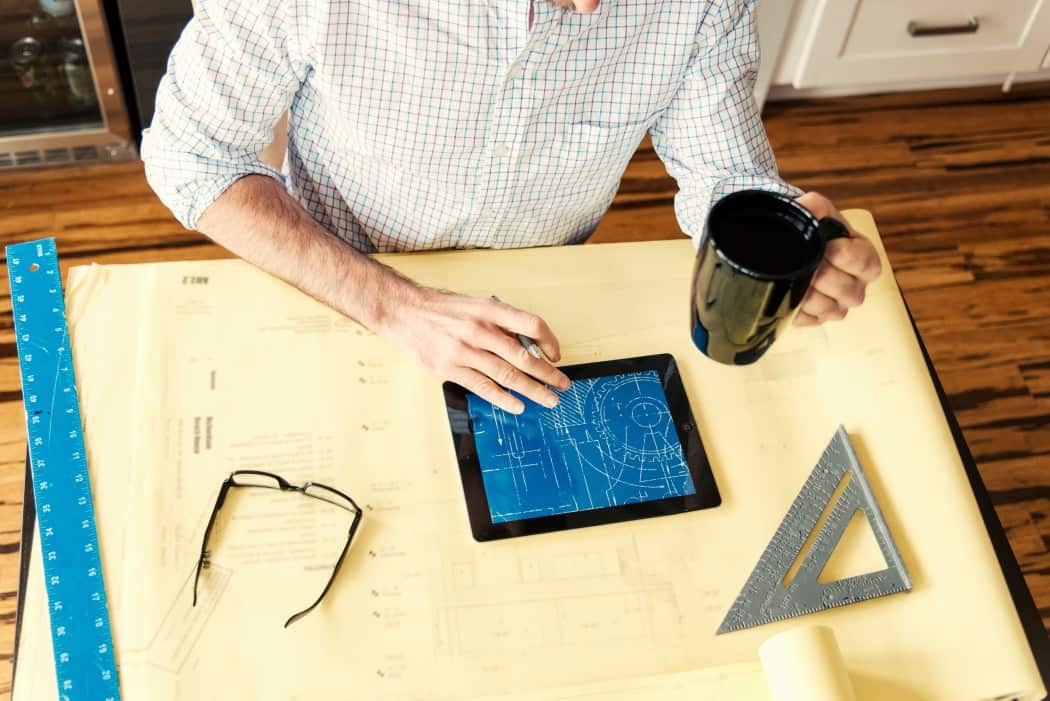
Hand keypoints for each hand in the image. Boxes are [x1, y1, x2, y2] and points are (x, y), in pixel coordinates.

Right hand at [381, 285, 570, 413]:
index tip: (556, 355)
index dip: (549, 340)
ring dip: (532, 390)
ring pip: (507, 375)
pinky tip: (517, 405)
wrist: (404, 312)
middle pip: (523, 355)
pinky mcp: (449, 368)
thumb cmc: (443, 310)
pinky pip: (483, 387)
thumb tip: (530, 345)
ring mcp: (464, 350)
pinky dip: (503, 399)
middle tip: (562, 385)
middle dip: (547, 374)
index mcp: (489, 310)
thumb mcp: (476, 306)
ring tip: (548, 399)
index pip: (531, 324)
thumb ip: (501, 323)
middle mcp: (479, 329)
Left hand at [793, 192, 882, 325]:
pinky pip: (810, 322)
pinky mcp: (816, 318)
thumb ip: (815, 207)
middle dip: (825, 277)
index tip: (828, 247)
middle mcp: (855, 284)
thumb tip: (811, 208)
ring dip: (810, 295)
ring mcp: (837, 304)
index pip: (868, 265)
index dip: (847, 257)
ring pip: (832, 310)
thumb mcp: (815, 211)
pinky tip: (790, 295)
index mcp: (863, 258)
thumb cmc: (811, 229)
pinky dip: (797, 310)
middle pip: (851, 292)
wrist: (788, 246)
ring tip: (796, 279)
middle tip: (809, 265)